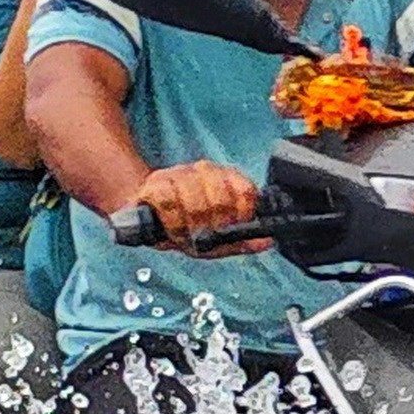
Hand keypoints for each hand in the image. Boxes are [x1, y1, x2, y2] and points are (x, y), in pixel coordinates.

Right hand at [137, 159, 259, 243]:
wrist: (146, 214)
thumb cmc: (186, 225)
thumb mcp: (217, 236)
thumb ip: (242, 240)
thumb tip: (267, 242)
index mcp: (226, 179)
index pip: (245, 191)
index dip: (243, 214)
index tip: (234, 228)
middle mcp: (205, 171)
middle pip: (222, 199)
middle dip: (214, 225)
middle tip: (206, 234)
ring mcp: (180, 174)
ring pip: (196, 202)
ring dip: (192, 227)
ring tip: (188, 235)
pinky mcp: (156, 183)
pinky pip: (169, 202)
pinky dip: (173, 222)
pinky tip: (174, 229)